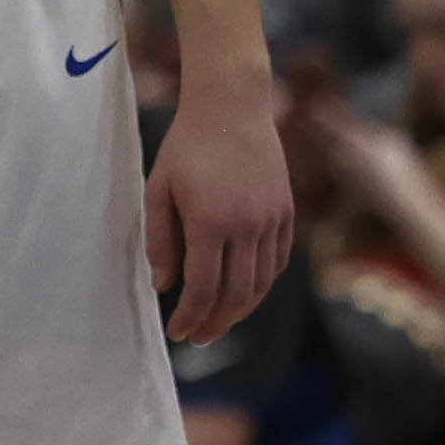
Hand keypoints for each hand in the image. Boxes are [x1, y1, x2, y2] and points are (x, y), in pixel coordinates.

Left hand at [144, 82, 291, 346]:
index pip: (203, 288)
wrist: (232, 107)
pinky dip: (262, 284)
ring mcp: (272, 220)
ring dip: (241, 310)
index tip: (177, 332)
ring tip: (219, 322)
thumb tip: (163, 286)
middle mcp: (248, 225)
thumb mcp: (159, 189)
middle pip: (237, 294)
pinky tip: (244, 292)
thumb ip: (161, 241)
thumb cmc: (186, 146)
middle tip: (198, 337)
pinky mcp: (286, 212)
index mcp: (211, 222)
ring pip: (262, 283)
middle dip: (216, 323)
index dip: (190, 316)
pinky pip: (278, 262)